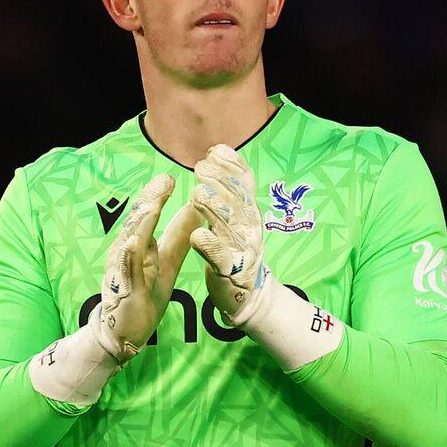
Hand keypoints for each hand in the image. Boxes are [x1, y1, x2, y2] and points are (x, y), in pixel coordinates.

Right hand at [89, 174, 198, 362]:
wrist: (125, 332)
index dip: (159, 195)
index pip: (149, 214)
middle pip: (138, 222)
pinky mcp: (122, 290)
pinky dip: (128, 256)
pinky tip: (134, 243)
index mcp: (140, 244)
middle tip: (164, 181)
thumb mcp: (168, 263)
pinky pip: (124, 271)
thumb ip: (179, 237)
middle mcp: (127, 252)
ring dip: (140, 224)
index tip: (173, 176)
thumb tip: (196, 208)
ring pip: (130, 242)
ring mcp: (122, 270)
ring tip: (152, 206)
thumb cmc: (145, 295)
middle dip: (150, 201)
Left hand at [188, 144, 269, 326]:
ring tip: (198, 195)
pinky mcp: (230, 272)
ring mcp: (241, 250)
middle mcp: (249, 228)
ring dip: (214, 210)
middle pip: (237, 200)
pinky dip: (210, 246)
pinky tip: (197, 236)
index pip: (245, 184)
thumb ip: (229, 190)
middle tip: (200, 168)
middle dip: (220, 182)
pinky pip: (221, 258)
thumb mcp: (237, 218)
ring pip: (229, 226)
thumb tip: (218, 154)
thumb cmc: (236, 251)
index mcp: (249, 213)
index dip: (232, 166)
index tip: (215, 151)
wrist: (248, 295)